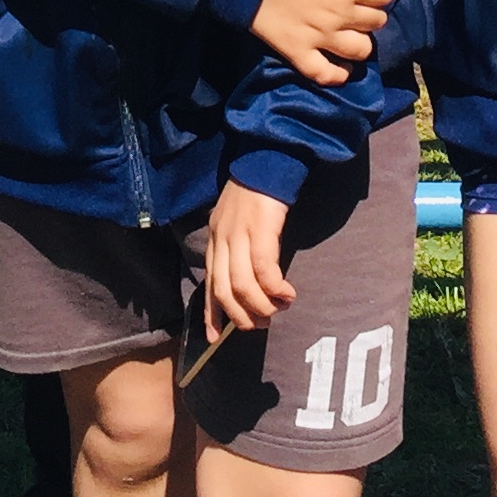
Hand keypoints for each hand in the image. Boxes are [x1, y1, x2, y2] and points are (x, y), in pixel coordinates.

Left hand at [202, 178, 294, 338]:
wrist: (266, 159)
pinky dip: (275, 289)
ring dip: (260, 306)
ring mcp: (239, 235)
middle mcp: (222, 239)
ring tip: (278, 311)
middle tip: (260, 325)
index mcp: (215, 239)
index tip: (215, 337)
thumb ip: (236, 246)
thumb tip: (246, 280)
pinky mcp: (260, 230)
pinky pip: (264, 270)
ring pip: (243, 285)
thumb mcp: (236, 220)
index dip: (212, 313)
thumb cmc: (256, 191)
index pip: (209, 283)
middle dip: (241, 315)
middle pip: (224, 290)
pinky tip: (288, 295)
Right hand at [251, 0, 393, 84]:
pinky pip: (325, 74)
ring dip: (360, 41)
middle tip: (355, 4)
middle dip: (371, 11)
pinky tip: (340, 66)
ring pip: (360, 51)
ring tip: (348, 31)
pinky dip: (337, 74)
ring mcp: (319, 38)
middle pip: (376, 22)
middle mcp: (340, 15)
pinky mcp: (298, 52)